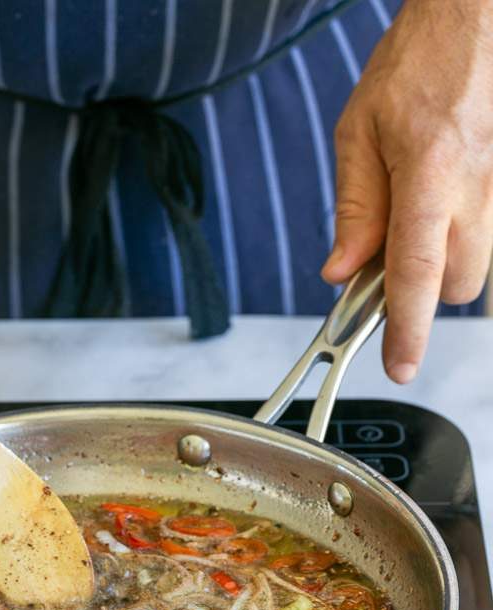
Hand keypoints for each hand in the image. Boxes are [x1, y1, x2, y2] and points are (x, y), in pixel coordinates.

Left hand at [322, 0, 492, 382]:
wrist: (472, 22)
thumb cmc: (415, 65)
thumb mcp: (358, 134)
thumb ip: (354, 209)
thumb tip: (341, 273)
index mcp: (431, 175)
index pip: (417, 273)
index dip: (407, 328)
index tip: (399, 366)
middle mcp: (475, 191)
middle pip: (454, 285)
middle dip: (418, 292)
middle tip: (378, 264)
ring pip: (472, 268)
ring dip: (434, 268)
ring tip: (403, 225)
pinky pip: (479, 241)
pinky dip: (450, 244)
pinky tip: (428, 211)